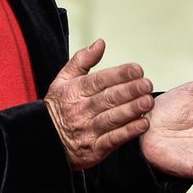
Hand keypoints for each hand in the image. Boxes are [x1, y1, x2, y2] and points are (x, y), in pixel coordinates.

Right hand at [44, 40, 153, 169]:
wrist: (44, 140)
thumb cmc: (58, 107)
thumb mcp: (63, 79)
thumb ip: (82, 60)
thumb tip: (100, 43)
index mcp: (75, 91)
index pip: (99, 80)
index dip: (119, 74)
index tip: (137, 69)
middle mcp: (81, 110)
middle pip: (108, 98)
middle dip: (130, 90)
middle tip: (146, 84)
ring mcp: (87, 130)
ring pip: (112, 118)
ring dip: (132, 110)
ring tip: (148, 102)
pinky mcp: (94, 149)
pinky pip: (113, 140)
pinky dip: (128, 132)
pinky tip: (142, 124)